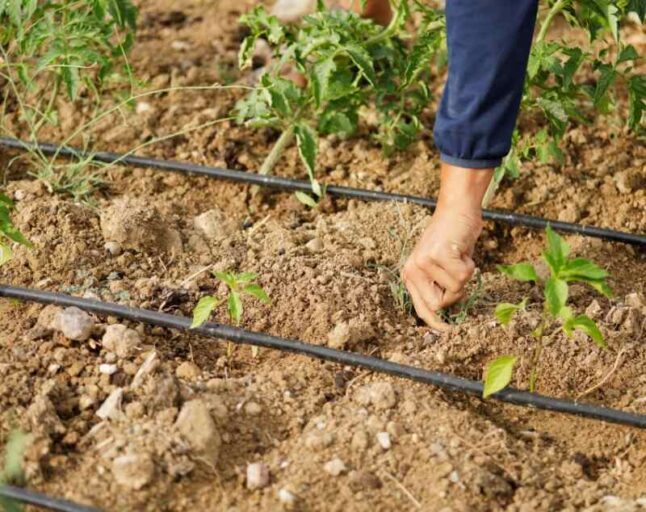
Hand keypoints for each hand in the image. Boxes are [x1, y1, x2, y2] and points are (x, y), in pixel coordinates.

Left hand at [402, 164, 492, 329]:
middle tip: (458, 270)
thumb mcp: (441, 267)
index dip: (435, 323)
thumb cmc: (452, 240)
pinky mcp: (437, 255)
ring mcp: (423, 262)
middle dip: (456, 291)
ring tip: (459, 256)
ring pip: (455, 289)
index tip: (448, 332)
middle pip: (441, 303)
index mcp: (411, 275)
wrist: (457, 210)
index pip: (422, 308)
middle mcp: (413, 270)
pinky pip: (463, 275)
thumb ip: (440, 288)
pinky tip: (462, 251)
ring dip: (465, 274)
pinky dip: (469, 265)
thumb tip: (445, 317)